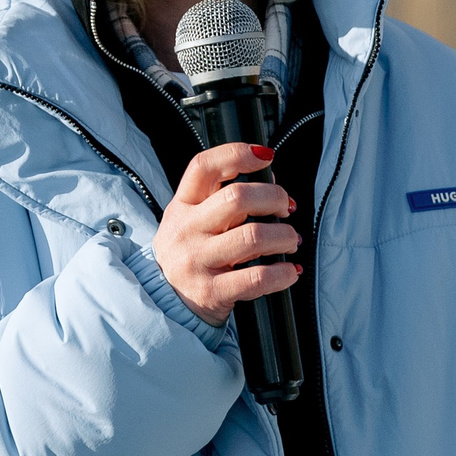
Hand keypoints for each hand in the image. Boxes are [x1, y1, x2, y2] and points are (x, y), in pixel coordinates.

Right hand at [154, 142, 299, 326]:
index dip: (237, 154)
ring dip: (285, 236)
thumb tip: (270, 182)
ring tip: (291, 240)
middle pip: (237, 197)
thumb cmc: (189, 253)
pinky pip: (257, 278)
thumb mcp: (192, 220)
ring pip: (254, 236)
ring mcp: (197, 261)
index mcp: (183, 205)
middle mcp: (187, 230)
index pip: (204, 167)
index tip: (265, 157)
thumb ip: (223, 199)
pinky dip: (282, 273)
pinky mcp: (212, 291)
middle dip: (274, 198)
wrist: (165, 302)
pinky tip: (289, 271)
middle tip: (286, 208)